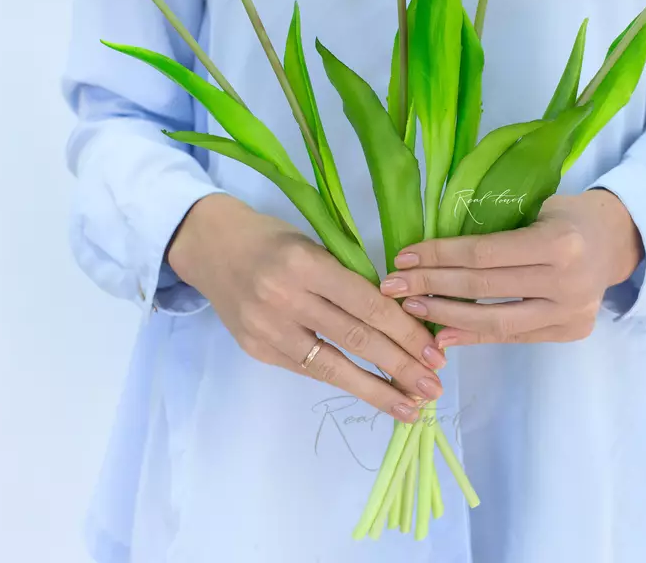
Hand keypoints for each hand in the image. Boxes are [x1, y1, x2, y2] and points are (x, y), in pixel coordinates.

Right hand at [167, 194, 444, 420]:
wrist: (210, 246)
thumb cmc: (272, 239)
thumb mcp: (314, 244)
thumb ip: (348, 279)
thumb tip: (400, 320)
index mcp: (305, 264)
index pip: (366, 304)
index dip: (405, 332)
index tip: (435, 352)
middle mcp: (285, 299)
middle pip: (355, 338)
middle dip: (400, 367)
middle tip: (434, 388)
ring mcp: (267, 329)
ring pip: (332, 367)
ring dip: (376, 390)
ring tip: (410, 407)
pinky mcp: (257, 350)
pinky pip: (309, 369)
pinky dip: (343, 382)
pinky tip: (371, 393)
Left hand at [378, 189, 642, 346]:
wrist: (618, 240)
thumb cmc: (568, 216)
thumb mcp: (537, 209)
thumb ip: (496, 234)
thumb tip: (435, 255)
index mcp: (558, 243)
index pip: (484, 254)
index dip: (439, 257)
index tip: (403, 258)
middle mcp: (567, 282)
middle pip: (484, 289)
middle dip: (431, 287)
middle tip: (393, 287)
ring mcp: (571, 313)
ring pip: (495, 323)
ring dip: (446, 317)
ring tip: (412, 309)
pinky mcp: (570, 332)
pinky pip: (512, 337)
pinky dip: (474, 335)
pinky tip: (444, 332)